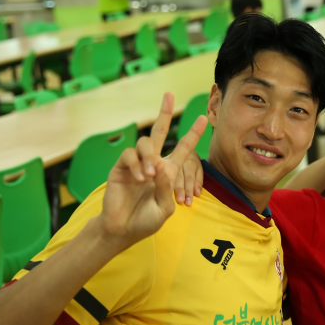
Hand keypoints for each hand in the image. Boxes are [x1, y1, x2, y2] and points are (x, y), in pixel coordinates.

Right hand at [96, 93, 207, 250]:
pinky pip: (129, 155)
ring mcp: (136, 164)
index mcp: (168, 172)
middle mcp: (153, 163)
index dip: (193, 134)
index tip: (204, 118)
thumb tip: (162, 165)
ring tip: (149, 175)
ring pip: (144, 143)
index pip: (183, 149)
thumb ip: (166, 188)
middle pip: (158, 132)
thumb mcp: (164, 209)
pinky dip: (136, 164)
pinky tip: (140, 177)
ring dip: (149, 157)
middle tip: (169, 94)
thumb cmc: (145, 221)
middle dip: (164, 113)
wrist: (122, 230)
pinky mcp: (120, 168)